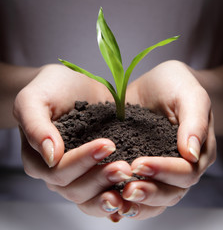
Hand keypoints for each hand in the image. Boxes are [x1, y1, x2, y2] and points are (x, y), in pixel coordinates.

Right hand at [13, 64, 131, 218]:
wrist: (69, 84)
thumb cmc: (50, 89)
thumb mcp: (33, 100)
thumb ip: (35, 127)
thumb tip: (51, 156)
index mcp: (38, 159)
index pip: (58, 171)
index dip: (82, 161)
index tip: (108, 145)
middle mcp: (56, 172)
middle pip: (75, 188)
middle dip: (101, 178)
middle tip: (124, 167)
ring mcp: (77, 173)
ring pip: (90, 196)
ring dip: (110, 190)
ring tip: (131, 177)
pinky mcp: (95, 168)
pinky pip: (103, 190)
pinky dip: (116, 197)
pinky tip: (131, 196)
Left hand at [114, 60, 215, 219]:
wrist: (159, 84)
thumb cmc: (177, 85)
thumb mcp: (190, 95)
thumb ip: (194, 122)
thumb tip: (190, 153)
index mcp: (197, 151)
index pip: (186, 172)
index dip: (164, 171)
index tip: (139, 164)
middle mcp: (181, 165)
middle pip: (171, 192)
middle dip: (149, 191)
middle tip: (127, 188)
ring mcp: (162, 169)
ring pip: (156, 198)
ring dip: (138, 201)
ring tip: (117, 200)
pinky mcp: (143, 165)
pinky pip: (140, 188)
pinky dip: (128, 198)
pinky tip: (111, 199)